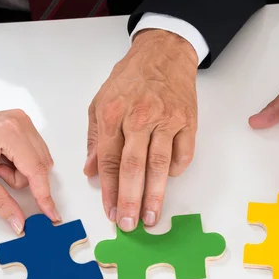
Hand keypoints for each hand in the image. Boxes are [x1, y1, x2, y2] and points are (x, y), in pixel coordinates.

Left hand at [0, 110, 58, 233]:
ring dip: (20, 171)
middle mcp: (22, 124)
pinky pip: (34, 153)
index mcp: (12, 132)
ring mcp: (23, 123)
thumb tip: (18, 220)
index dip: (44, 196)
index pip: (37, 171)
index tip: (52, 214)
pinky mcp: (21, 125)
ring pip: (39, 162)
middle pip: (40, 167)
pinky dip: (20, 162)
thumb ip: (0, 202)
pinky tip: (2, 157)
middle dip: (20, 178)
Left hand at [84, 29, 198, 231]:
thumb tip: (91, 171)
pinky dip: (176, 171)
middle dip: (130, 199)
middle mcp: (139, 118)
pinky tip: (168, 180)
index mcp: (113, 114)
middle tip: (129, 225)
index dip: (109, 190)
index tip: (110, 212)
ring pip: (160, 165)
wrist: (164, 53)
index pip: (110, 161)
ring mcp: (167, 120)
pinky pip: (183, 154)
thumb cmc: (130, 78)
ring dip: (155, 195)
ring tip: (151, 217)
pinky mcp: (188, 121)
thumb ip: (95, 138)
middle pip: (134, 167)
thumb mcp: (100, 102)